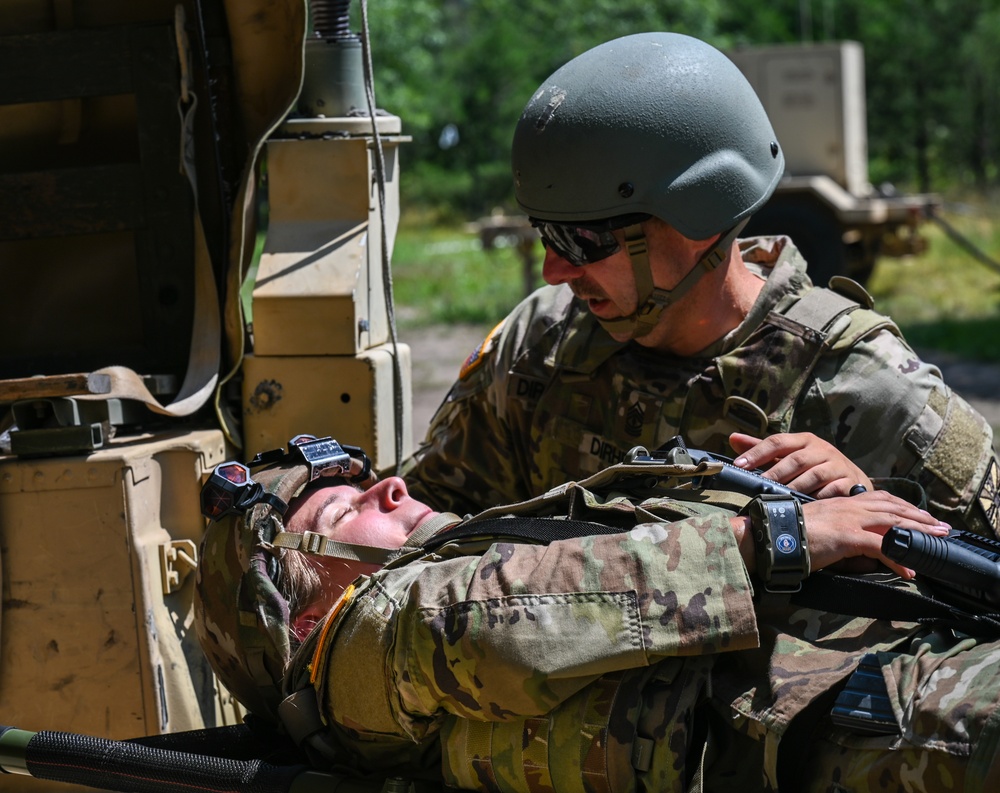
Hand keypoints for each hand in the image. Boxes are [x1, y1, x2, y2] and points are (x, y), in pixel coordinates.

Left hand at [729, 431, 872, 498]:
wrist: (852, 479)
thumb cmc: (814, 466)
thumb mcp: (791, 455)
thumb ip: (763, 450)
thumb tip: (733, 439)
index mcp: (804, 440)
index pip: (777, 442)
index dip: (757, 453)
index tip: (738, 466)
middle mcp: (821, 449)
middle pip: (794, 460)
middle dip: (774, 474)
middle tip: (757, 488)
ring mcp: (837, 466)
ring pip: (813, 476)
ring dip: (794, 488)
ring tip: (777, 499)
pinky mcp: (850, 483)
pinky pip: (832, 492)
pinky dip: (818, 499)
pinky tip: (805, 507)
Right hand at [801, 491, 949, 576]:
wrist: (773, 535)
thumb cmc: (790, 534)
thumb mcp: (820, 528)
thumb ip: (842, 535)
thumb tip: (861, 553)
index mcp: (842, 503)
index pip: (879, 499)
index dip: (902, 505)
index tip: (919, 514)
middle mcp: (849, 506)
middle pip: (892, 508)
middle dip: (919, 517)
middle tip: (939, 526)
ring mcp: (850, 520)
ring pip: (892, 522)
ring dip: (917, 531)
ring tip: (936, 540)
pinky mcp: (848, 536)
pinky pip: (880, 547)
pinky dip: (897, 558)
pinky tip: (908, 569)